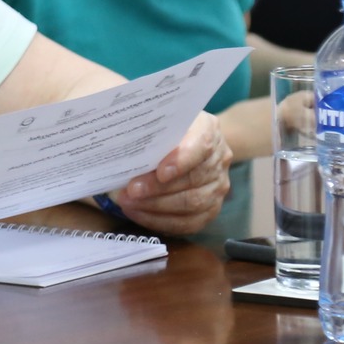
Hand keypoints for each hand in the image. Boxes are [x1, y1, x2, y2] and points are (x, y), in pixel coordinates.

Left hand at [107, 113, 231, 235]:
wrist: (187, 142)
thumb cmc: (166, 129)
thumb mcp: (160, 120)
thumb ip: (151, 130)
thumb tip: (124, 144)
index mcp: (208, 129)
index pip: (202, 145)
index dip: (182, 160)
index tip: (160, 172)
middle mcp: (219, 158)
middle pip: (193, 179)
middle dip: (158, 188)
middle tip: (130, 191)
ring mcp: (218, 186)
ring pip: (192, 204)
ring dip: (156, 206)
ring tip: (128, 203)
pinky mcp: (211, 209)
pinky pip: (189, 222)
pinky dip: (161, 220)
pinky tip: (139, 213)